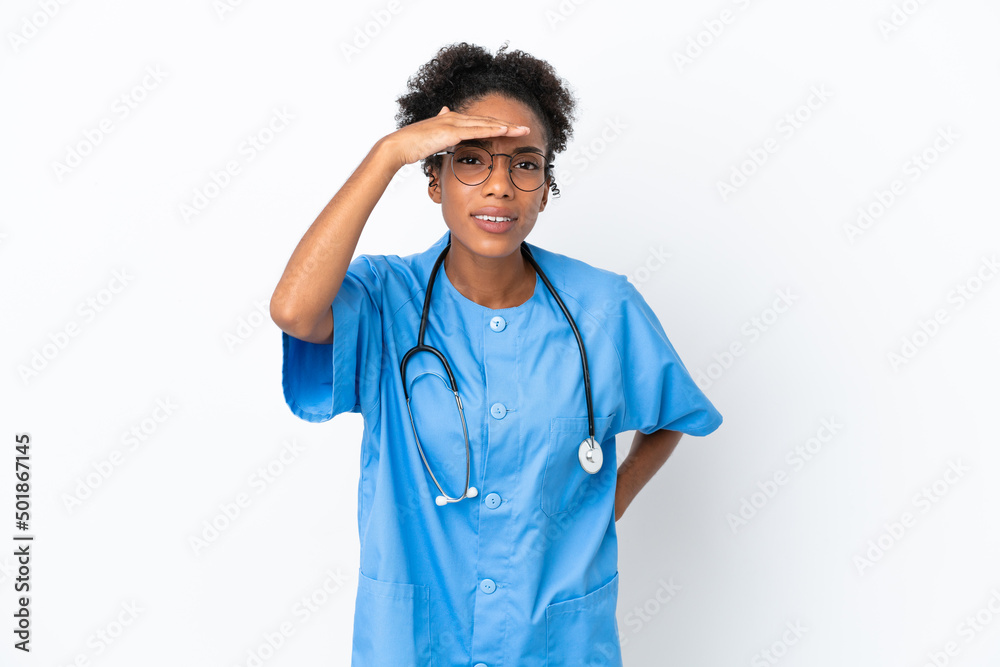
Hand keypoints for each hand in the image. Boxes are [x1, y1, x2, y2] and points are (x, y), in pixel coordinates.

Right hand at [382, 106, 529, 168]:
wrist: (397, 146)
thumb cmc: (411, 145)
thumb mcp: (430, 137)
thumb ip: (440, 128)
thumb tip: (445, 113)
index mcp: (451, 120)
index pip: (480, 123)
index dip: (497, 126)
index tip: (512, 131)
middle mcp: (454, 118)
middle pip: (487, 121)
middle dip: (508, 125)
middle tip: (525, 129)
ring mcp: (453, 123)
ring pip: (486, 123)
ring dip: (507, 127)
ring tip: (523, 130)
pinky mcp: (451, 131)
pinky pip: (477, 130)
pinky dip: (493, 129)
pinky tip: (506, 130)